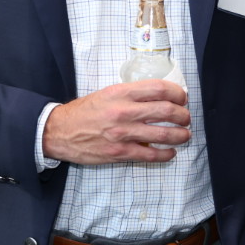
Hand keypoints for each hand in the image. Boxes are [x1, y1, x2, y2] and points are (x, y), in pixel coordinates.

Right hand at [42, 81, 190, 164]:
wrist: (58, 131)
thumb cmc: (85, 111)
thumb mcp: (108, 93)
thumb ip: (134, 94)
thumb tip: (162, 97)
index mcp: (122, 93)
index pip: (160, 89)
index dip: (178, 93)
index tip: (183, 98)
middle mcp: (124, 111)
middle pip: (168, 110)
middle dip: (183, 115)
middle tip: (186, 118)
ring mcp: (123, 133)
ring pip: (164, 134)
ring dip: (180, 135)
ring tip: (184, 135)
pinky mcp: (120, 152)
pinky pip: (151, 154)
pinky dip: (166, 154)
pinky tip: (170, 152)